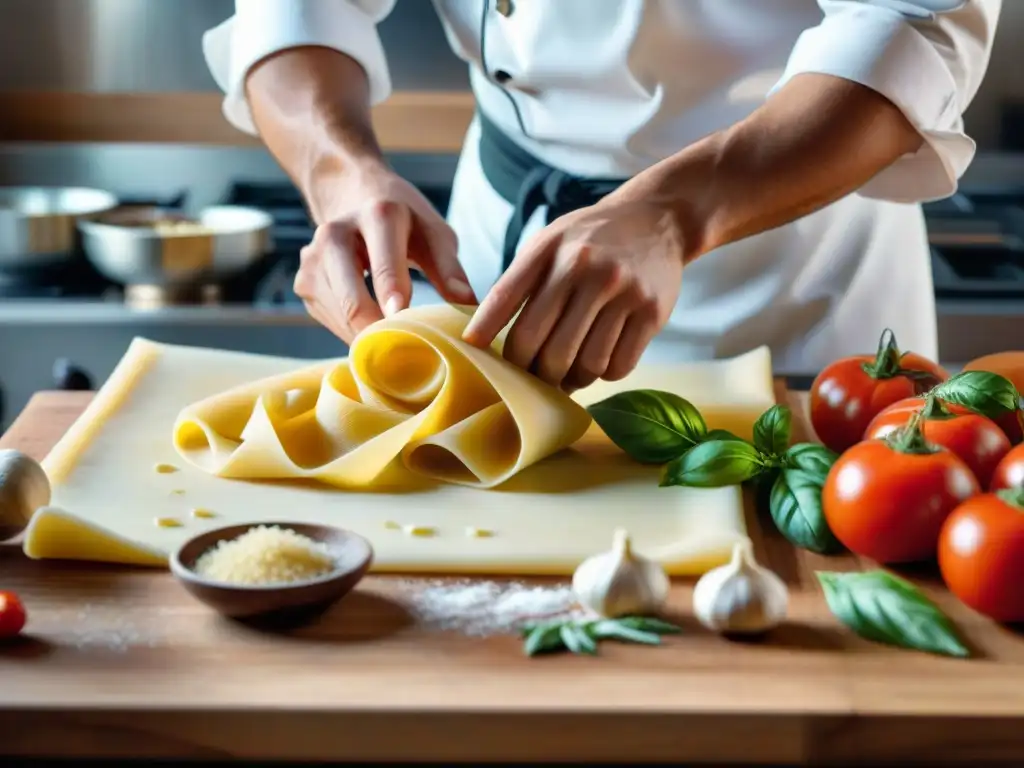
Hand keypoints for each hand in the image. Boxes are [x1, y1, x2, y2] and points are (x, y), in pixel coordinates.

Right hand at [294, 162, 476, 341]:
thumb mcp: (433, 232)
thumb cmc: (403, 219)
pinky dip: (353, 334)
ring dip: (367, 339)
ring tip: (397, 354)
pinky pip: (331, 321)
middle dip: (379, 333)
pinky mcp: (303, 282)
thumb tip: (468, 304)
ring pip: (339, 316)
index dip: (393, 296)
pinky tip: (374, 337)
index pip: (384, 263)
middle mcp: (335, 235)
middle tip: (409, 360)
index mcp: (376, 216)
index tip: (403, 323)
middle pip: (352, 298)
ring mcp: (312, 260)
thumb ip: (449, 267)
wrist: (352, 194)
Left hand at [463, 197, 685, 391]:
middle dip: (533, 374)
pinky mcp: (652, 312)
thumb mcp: (549, 243)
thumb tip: (482, 338)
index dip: (485, 331)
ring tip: (565, 374)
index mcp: (552, 250)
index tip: (472, 353)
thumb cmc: (590, 240)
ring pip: (585, 365)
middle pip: (547, 348)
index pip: (506, 297)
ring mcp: (623, 291)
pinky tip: (597, 361)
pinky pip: (618, 366)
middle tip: (531, 378)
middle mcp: (586, 268)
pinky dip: (602, 374)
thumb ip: (518, 283)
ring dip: (571, 380)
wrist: (657, 219)